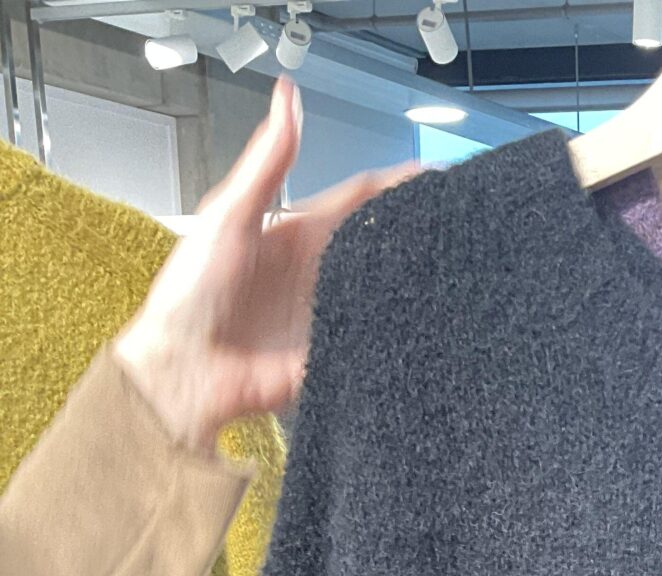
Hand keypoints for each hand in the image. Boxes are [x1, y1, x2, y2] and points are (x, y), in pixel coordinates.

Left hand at [115, 79, 418, 451]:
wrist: (186, 369)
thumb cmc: (192, 294)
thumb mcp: (229, 213)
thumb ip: (268, 162)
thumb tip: (288, 99)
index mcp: (296, 233)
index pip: (358, 198)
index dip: (396, 183)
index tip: (433, 173)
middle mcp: (318, 272)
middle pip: (380, 242)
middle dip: (416, 228)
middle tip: (454, 217)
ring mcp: (330, 315)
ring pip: (385, 290)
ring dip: (415, 278)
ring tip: (453, 263)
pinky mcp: (334, 354)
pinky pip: (374, 339)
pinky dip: (398, 332)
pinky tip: (424, 320)